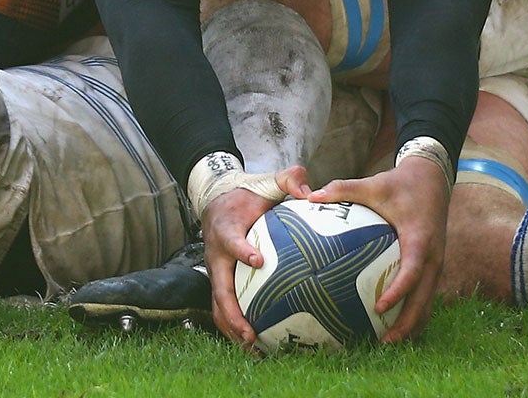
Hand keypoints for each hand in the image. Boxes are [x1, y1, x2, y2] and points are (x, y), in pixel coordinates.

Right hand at [205, 165, 309, 346]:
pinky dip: (235, 328)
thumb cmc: (248, 195)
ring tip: (254, 349)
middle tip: (250, 332)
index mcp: (226, 229)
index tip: (258, 260)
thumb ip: (290, 179)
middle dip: (232, 313)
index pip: (231, 241)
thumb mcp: (268, 181)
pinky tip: (256, 344)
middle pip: (219, 289)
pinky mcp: (220, 282)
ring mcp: (216, 272)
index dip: (242, 251)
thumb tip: (311, 192)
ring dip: (232, 329)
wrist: (219, 200)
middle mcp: (216, 255)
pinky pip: (223, 308)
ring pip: (218, 306)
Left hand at [307, 158, 450, 343]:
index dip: (397, 292)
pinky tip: (395, 323)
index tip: (379, 307)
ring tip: (388, 341)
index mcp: (419, 239)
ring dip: (413, 324)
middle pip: (424, 299)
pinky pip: (426, 294)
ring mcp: (436, 263)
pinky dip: (414, 311)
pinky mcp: (434, 265)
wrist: (432, 179)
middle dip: (407, 323)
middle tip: (384, 341)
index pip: (412, 272)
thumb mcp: (373, 184)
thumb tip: (312, 195)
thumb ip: (344, 189)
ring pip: (428, 302)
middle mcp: (433, 256)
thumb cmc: (400, 183)